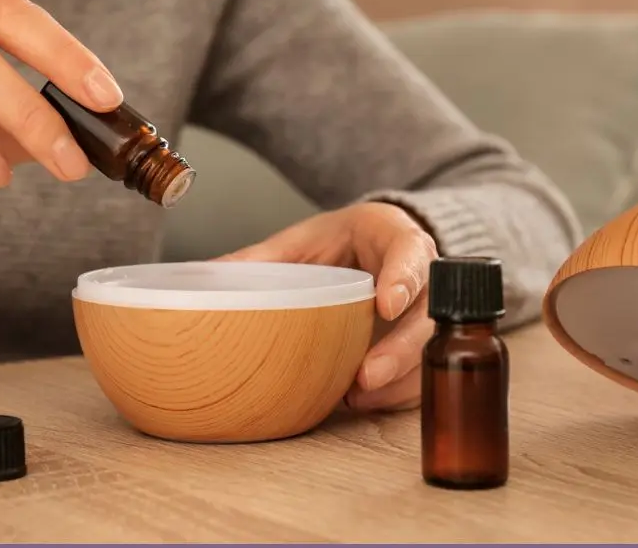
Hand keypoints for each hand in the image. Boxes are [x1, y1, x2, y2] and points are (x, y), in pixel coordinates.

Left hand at [218, 202, 438, 411]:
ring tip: (356, 397)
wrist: (372, 245)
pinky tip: (362, 400)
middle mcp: (421, 275)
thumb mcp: (303, 239)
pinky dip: (395, 392)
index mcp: (395, 236)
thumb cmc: (341, 241)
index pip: (410, 253)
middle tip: (366, 375)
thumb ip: (262, 257)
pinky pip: (421, 372)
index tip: (385, 306)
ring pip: (430, 350)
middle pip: (429, 313)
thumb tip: (208, 275)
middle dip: (401, 349)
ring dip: (398, 379)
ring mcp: (426, 312)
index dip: (403, 279)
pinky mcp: (421, 343)